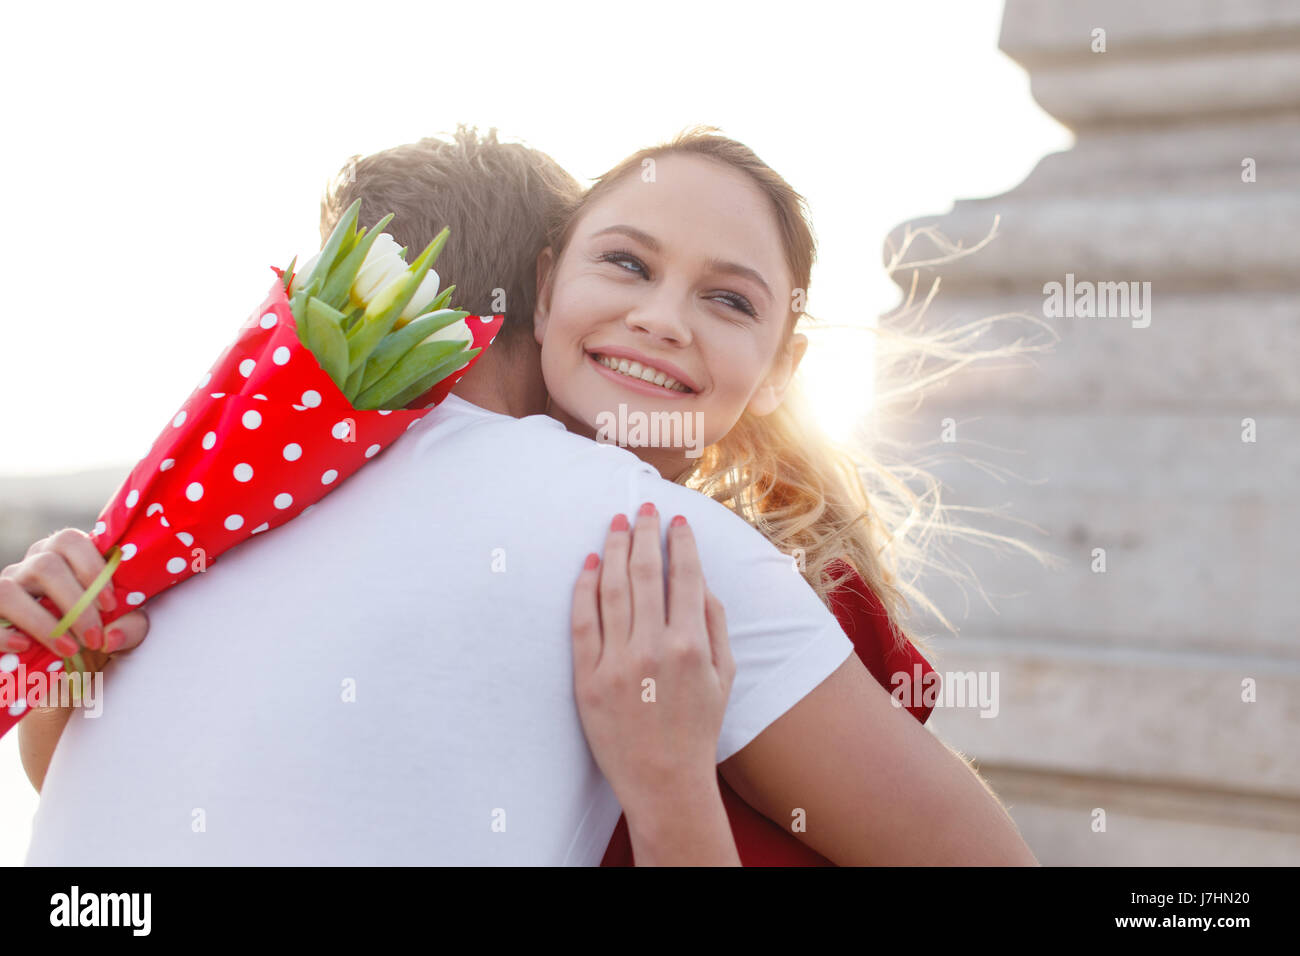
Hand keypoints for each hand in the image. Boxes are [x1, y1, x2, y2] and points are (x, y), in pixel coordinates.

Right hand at [0, 528, 148, 663]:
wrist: (62, 664)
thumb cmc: (93, 634)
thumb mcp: (119, 628)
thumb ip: (129, 627)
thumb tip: (111, 636)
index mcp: (63, 556)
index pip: (70, 540)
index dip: (92, 569)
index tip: (110, 605)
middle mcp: (30, 566)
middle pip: (46, 566)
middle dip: (75, 604)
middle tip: (95, 638)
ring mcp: (5, 588)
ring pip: (9, 590)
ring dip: (42, 623)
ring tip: (69, 649)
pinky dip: (4, 634)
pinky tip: (25, 647)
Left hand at [570, 503, 735, 819]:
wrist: (664, 782)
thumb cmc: (698, 729)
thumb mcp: (725, 676)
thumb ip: (715, 624)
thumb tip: (700, 582)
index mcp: (691, 645)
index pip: (684, 577)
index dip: (680, 543)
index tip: (676, 521)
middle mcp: (653, 647)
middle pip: (643, 573)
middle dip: (644, 533)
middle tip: (643, 508)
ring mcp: (616, 662)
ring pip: (610, 589)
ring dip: (612, 549)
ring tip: (615, 524)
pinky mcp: (587, 679)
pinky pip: (582, 622)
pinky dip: (583, 588)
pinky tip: (588, 563)